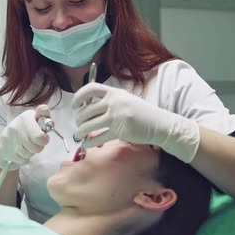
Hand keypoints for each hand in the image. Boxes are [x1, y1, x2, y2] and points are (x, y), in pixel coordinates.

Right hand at [0, 105, 50, 169]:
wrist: (5, 140)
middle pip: (36, 147)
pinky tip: (20, 151)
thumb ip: (43, 115)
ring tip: (27, 146)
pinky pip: (21, 159)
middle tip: (36, 143)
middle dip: (38, 147)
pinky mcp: (4, 149)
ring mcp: (9, 138)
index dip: (44, 139)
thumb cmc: (26, 129)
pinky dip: (23, 158)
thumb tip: (45, 109)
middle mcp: (16, 126)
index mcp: (26, 117)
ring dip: (30, 153)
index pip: (39, 136)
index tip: (44, 138)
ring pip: (28, 154)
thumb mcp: (35, 119)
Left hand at [72, 83, 199, 162]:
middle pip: (86, 110)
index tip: (75, 105)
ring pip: (89, 125)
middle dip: (78, 119)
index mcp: (114, 92)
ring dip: (80, 131)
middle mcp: (114, 102)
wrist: (159, 124)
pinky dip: (89, 143)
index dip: (78, 97)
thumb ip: (108, 101)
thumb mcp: (125, 100)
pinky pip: (98, 138)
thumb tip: (86, 107)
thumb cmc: (141, 113)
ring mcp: (117, 116)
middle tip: (78, 123)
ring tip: (80, 134)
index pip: (90, 89)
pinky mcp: (120, 131)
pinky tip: (86, 145)